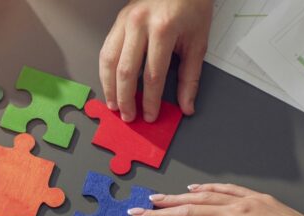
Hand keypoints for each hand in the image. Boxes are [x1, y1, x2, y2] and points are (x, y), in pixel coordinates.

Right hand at [99, 0, 212, 122]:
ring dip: (109, 87)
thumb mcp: (198, 41)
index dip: (150, 100)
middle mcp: (140, 24)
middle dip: (126, 99)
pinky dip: (105, 71)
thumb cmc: (192, 6)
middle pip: (126, 71)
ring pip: (108, 61)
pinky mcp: (118, 21)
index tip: (150, 115)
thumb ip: (190, 77)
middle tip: (128, 116)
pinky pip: (105, 50)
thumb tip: (186, 104)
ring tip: (113, 105)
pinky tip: (109, 84)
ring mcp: (125, 21)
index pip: (153, 75)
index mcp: (163, 29)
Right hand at [130, 183, 303, 215]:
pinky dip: (205, 188)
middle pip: (187, 211)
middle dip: (158, 213)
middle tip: (135, 213)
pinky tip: (191, 189)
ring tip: (154, 199)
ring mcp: (243, 200)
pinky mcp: (254, 196)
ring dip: (175, 198)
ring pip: (201, 197)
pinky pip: (223, 188)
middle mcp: (232, 211)